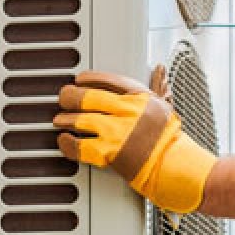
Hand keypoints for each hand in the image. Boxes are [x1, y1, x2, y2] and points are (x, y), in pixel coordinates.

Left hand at [54, 67, 216, 213]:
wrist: (174, 165)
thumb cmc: (169, 138)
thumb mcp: (164, 106)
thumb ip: (157, 86)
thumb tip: (160, 69)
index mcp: (138, 97)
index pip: (107, 80)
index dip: (89, 78)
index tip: (79, 80)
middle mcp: (126, 111)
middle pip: (88, 97)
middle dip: (70, 96)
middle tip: (64, 98)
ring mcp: (117, 131)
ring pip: (80, 120)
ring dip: (66, 119)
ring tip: (60, 120)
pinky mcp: (110, 152)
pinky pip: (80, 146)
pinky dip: (67, 143)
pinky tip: (64, 140)